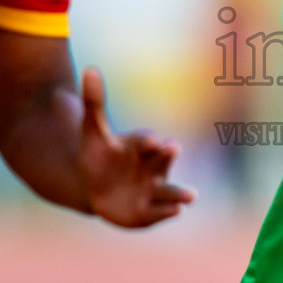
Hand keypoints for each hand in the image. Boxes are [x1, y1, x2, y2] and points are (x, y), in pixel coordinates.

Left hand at [76, 67, 194, 227]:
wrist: (101, 188)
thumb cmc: (100, 157)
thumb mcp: (92, 132)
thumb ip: (94, 103)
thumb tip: (90, 69)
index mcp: (140, 147)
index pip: (144, 143)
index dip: (146, 142)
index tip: (151, 140)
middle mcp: (153, 167)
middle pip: (162, 161)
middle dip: (167, 156)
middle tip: (173, 147)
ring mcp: (153, 190)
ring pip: (169, 191)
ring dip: (180, 194)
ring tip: (192, 196)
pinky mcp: (150, 213)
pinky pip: (160, 212)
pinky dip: (167, 212)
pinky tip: (177, 212)